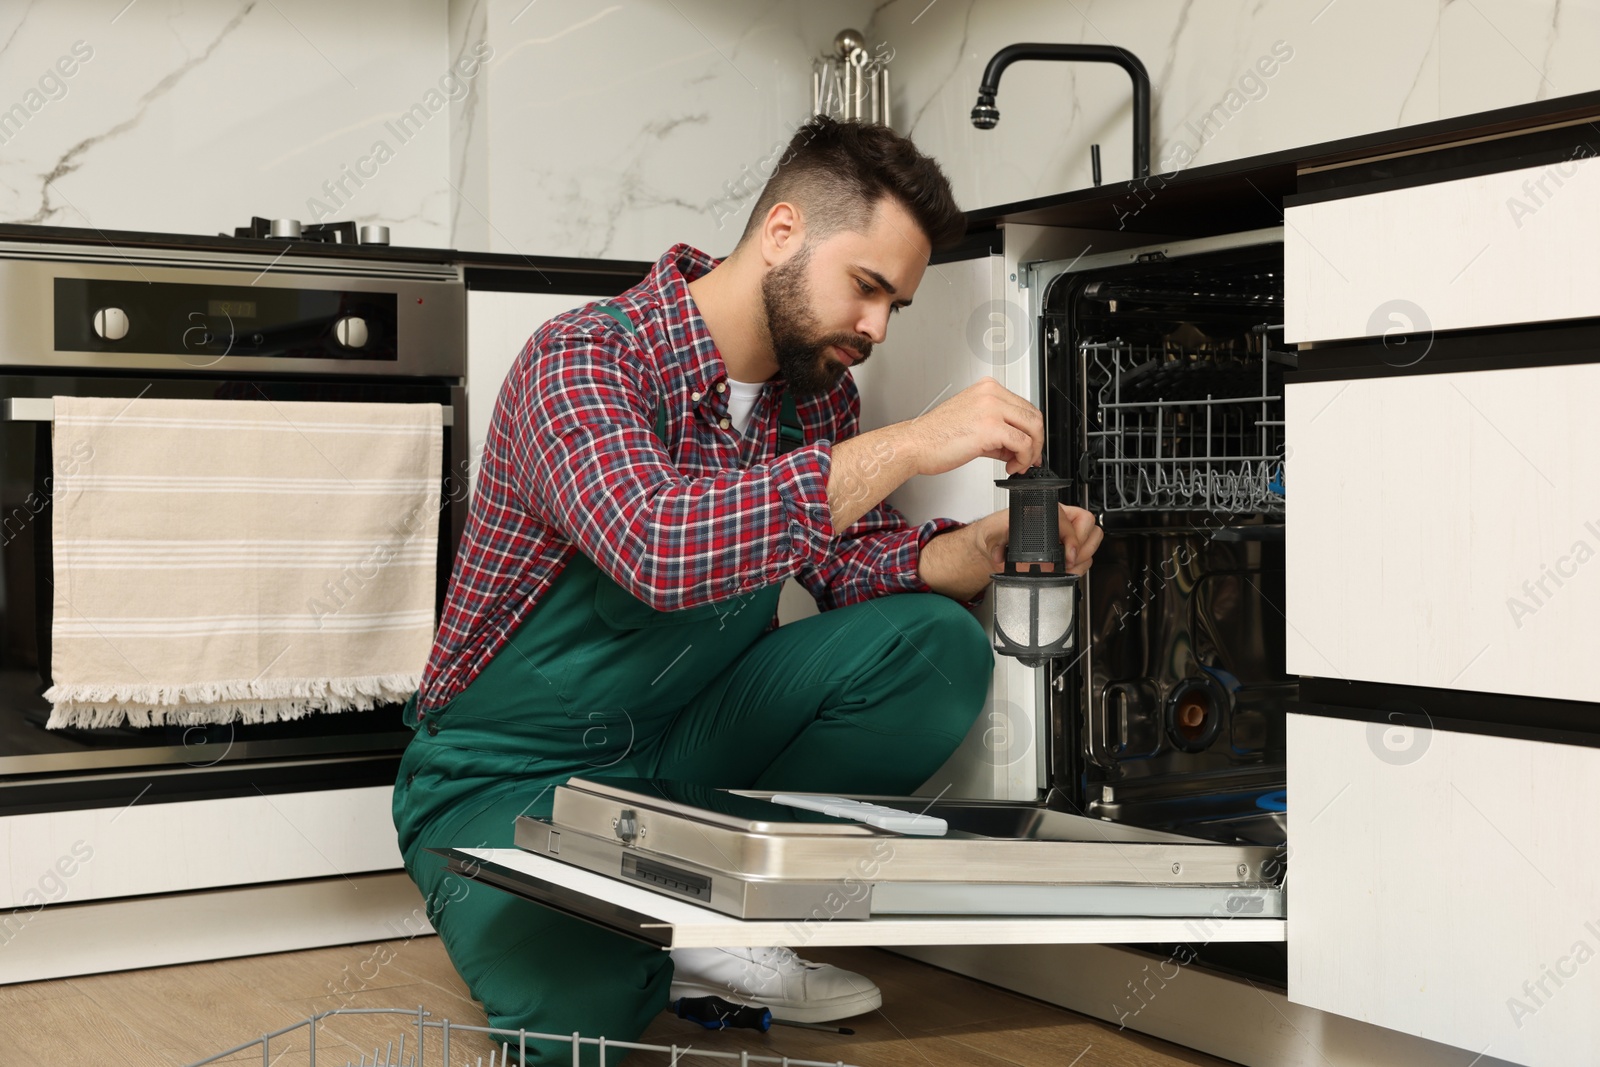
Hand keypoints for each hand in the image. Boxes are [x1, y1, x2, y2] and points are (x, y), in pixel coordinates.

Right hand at [901, 377, 1043, 477]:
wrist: (915, 445)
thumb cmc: (935, 436)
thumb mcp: (972, 424)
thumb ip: (998, 431)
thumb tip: (1017, 446)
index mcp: (987, 388)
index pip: (1024, 406)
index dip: (1031, 431)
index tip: (1030, 447)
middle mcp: (991, 394)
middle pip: (1033, 416)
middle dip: (1036, 442)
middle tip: (1029, 459)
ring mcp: (992, 408)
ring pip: (1033, 428)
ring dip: (1031, 452)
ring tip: (1018, 464)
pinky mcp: (991, 427)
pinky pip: (1023, 444)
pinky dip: (1023, 459)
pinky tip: (1011, 467)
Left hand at [976, 504, 1102, 576]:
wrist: (995, 540)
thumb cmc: (997, 532)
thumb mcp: (993, 535)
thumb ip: (996, 545)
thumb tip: (1000, 556)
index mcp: (1044, 510)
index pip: (1071, 520)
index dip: (1073, 540)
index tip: (1068, 556)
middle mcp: (1058, 519)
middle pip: (1089, 525)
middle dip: (1082, 547)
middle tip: (1070, 562)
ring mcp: (1065, 532)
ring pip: (1092, 538)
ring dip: (1084, 555)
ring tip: (1069, 567)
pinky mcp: (1067, 546)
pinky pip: (1086, 553)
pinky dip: (1081, 564)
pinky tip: (1068, 570)